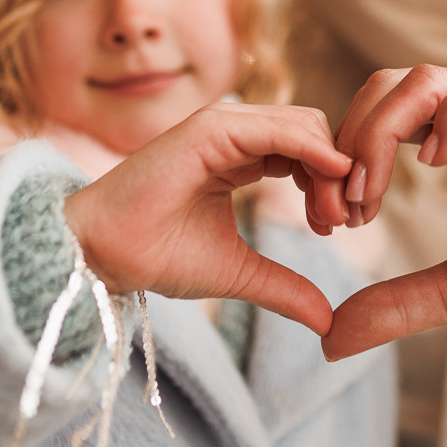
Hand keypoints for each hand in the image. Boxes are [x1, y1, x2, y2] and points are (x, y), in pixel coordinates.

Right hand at [64, 101, 351, 335]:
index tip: (340, 226)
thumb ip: (283, 287)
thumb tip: (329, 321)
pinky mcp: (212, 127)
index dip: (332, 182)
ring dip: (330, 168)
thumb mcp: (239, 272)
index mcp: (243, 154)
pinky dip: (313, 149)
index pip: (308, 149)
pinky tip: (330, 176)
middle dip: (337, 174)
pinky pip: (279, 129)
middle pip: (315, 132)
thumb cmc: (158, 255)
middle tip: (341, 223)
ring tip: (328, 218)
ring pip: (304, 125)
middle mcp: (238, 131)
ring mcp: (225, 124)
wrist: (105, 254)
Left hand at [315, 65, 446, 358]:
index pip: (375, 115)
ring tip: (373, 194)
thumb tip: (328, 340)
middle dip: (349, 138)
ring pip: (425, 80)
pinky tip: (435, 166)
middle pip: (387, 86)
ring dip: (382, 131)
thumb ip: (401, 303)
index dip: (340, 159)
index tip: (331, 222)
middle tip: (343, 209)